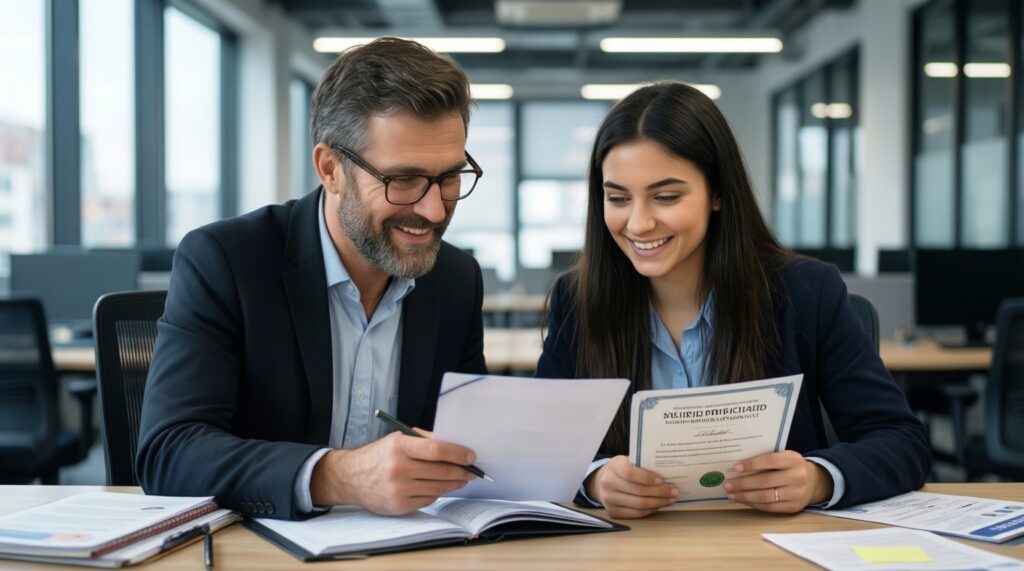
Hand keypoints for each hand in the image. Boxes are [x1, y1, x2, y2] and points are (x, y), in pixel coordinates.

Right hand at [310, 431, 475, 514]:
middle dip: (461, 471)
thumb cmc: (379, 455)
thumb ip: (424, 439)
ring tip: (462, 479)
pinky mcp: (398, 506)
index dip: (458, 454)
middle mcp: (398, 468)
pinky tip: (440, 488)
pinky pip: (427, 500)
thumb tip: (454, 444)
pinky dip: (437, 494)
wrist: (351, 477)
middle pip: (441, 471)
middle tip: (472, 470)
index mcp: (399, 446)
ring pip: (438, 488)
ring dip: (454, 484)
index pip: (436, 450)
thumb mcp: (397, 439)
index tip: (471, 456)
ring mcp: (398, 489)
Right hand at [586, 455, 677, 518]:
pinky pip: (636, 514)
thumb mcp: (629, 461)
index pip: (630, 472)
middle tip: (674, 491)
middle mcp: (608, 483)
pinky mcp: (613, 512)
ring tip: (670, 499)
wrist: (604, 481)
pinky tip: (659, 505)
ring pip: (639, 504)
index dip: (647, 477)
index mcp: (613, 466)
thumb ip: (643, 465)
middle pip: (637, 491)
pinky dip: (650, 510)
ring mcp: (609, 500)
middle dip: (659, 492)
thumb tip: (667, 472)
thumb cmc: (622, 469)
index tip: (662, 479)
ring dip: (658, 503)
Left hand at [723, 451, 833, 512]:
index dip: (752, 464)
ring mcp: (797, 494)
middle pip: (765, 481)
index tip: (736, 468)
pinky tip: (744, 500)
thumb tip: (738, 467)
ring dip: (745, 496)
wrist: (814, 481)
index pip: (770, 460)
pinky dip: (754, 504)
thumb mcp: (784, 457)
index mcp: (793, 459)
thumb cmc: (790, 466)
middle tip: (728, 484)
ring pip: (766, 497)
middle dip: (743, 484)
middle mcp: (797, 476)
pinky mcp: (794, 507)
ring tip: (732, 494)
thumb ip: (766, 459)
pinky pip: (770, 507)